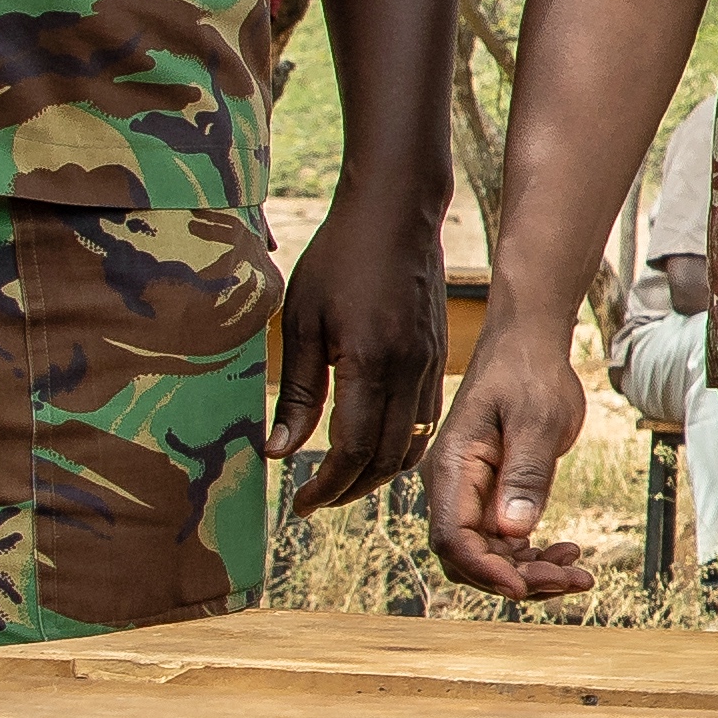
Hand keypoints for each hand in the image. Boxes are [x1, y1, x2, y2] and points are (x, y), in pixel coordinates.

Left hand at [272, 177, 447, 511]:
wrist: (397, 213)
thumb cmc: (340, 258)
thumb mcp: (301, 321)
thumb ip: (296, 392)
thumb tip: (279, 450)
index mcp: (369, 362)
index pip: (350, 448)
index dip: (324, 486)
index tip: (298, 503)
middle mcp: (409, 372)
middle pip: (385, 458)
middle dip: (349, 489)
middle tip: (315, 500)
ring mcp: (430, 366)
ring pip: (412, 444)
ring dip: (377, 473)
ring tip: (342, 480)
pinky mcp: (438, 358)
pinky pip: (426, 420)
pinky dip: (401, 446)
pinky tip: (373, 444)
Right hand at [422, 327, 596, 598]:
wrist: (528, 347)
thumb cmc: (530, 374)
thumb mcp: (538, 420)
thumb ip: (525, 474)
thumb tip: (515, 532)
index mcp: (452, 469)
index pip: (453, 540)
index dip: (487, 572)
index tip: (528, 589)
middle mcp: (453, 488)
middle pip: (471, 557)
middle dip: (520, 579)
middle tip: (576, 580)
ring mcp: (471, 494)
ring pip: (491, 555)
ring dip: (532, 572)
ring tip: (580, 573)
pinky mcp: (492, 496)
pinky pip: (505, 541)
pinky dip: (534, 555)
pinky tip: (569, 553)